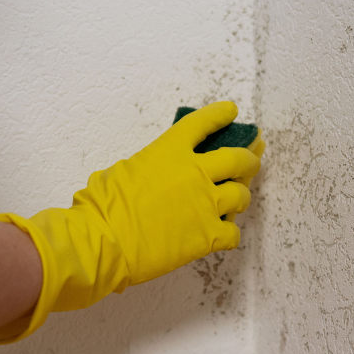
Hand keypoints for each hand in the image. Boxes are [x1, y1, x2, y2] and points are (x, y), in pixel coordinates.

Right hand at [0, 101, 262, 344]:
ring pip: (241, 194)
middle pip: (237, 158)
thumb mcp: (122, 170)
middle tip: (252, 158)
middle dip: (249, 157)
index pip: (203, 123)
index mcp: (170, 151)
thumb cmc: (101, 207)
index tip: (232, 111)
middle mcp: (195, 172)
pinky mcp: (208, 236)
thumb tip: (154, 173)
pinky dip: (230, 233)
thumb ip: (150, 166)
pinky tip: (224, 234)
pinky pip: (233, 233)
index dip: (220, 115)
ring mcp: (205, 204)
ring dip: (241, 195)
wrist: (105, 242)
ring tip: (238, 198)